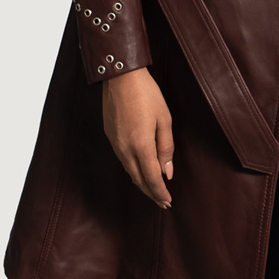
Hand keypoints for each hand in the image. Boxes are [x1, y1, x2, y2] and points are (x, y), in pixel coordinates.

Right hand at [102, 67, 174, 208]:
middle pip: (138, 179)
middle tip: (162, 202)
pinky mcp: (110, 136)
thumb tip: (167, 172)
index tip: (168, 201)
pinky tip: (140, 169)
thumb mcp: (164, 119)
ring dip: (141, 182)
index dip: (160, 192)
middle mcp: (125, 149)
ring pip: (129, 171)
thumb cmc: (147, 94)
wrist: (120, 77)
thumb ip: (166, 147)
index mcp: (141, 145)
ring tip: (153, 189)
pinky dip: (133, 169)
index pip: (152, 178)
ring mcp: (115, 143)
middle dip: (151, 193)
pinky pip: (123, 159)